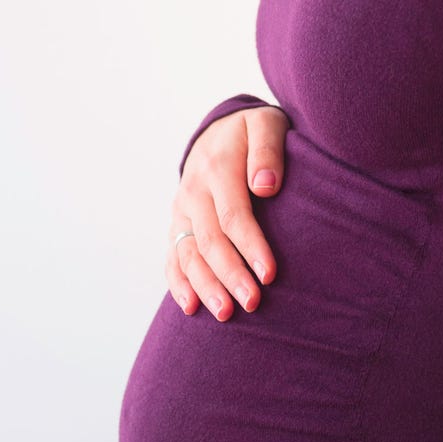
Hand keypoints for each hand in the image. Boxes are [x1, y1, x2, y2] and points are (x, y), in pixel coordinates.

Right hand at [167, 104, 288, 320]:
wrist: (221, 132)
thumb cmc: (253, 133)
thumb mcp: (266, 125)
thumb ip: (267, 151)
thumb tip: (265, 185)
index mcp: (217, 168)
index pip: (233, 215)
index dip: (250, 247)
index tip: (269, 275)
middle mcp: (194, 192)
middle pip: (210, 241)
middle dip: (230, 275)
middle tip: (251, 303)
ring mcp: (182, 211)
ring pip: (188, 254)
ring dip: (205, 286)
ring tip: (225, 314)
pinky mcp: (178, 225)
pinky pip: (173, 256)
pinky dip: (178, 283)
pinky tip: (190, 307)